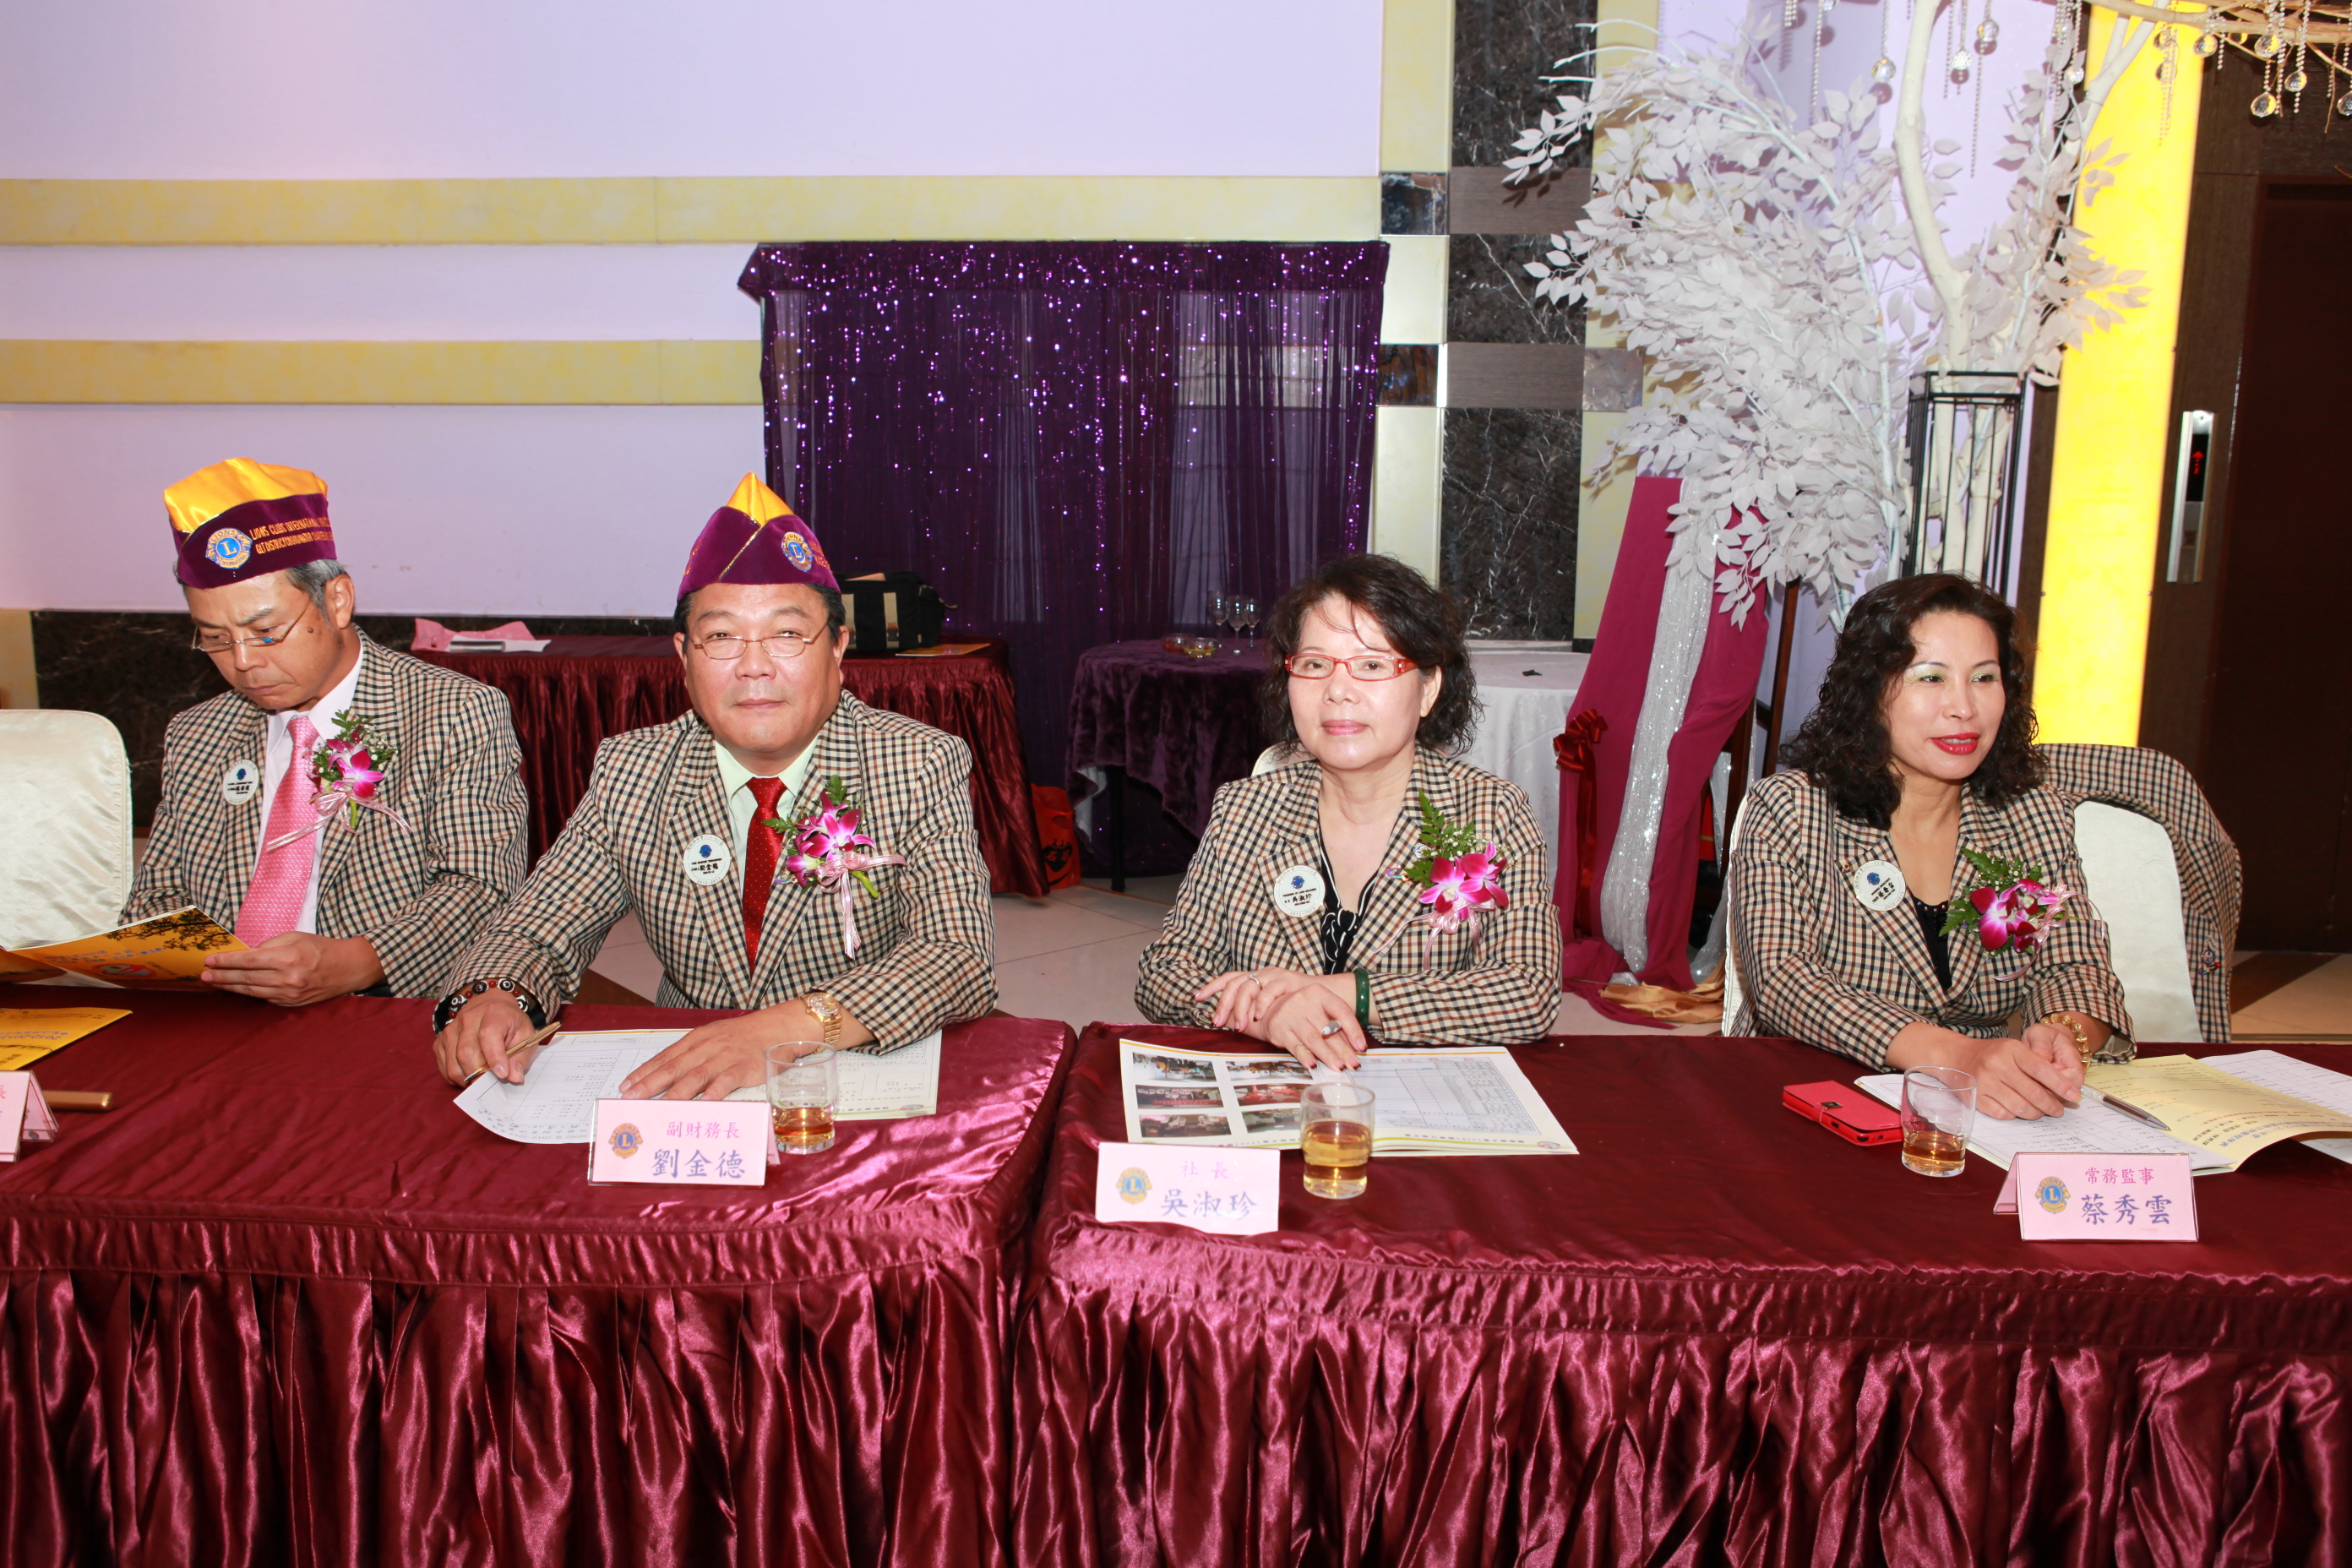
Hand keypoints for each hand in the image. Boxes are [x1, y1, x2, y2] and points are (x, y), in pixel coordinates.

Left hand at [202, 932, 383, 1006]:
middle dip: (222, 977)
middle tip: (204, 976)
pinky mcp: (292, 1003)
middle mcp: (287, 978)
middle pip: (246, 979)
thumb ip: (270, 945)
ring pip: (252, 991)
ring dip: (232, 988)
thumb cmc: (322, 948)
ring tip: (216, 983)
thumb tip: (248, 953)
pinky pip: (266, 998)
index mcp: (287, 958)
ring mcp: (290, 994)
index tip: (209, 961)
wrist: (348, 968)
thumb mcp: (296, 937)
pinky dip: (252, 993)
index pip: (248, 960)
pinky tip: (240, 989)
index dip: (226, 962)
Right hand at [434, 991, 534, 1085]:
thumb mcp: (525, 1035)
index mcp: (493, 1013)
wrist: (490, 1006)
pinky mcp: (440, 1041)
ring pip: (453, 1062)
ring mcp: (451, 1029)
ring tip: (481, 1080)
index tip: (502, 1074)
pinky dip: (456, 1076)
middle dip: (480, 1074)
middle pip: (466, 1052)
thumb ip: (520, 1057)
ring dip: (468, 1077)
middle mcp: (468, 1019)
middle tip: (491, 1083)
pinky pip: (444, 1066)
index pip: (488, 1035)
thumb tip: (514, 1078)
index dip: (494, 1057)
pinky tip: (469, 1074)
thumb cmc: (510, 1023)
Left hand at [619, 1005, 822, 1100]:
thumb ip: (694, 1055)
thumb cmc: (744, 1037)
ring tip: (658, 1107)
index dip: (644, 1072)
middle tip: (630, 1098)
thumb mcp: (715, 1038)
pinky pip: (726, 1082)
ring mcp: (726, 1057)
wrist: (778, 1027)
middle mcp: (708, 1047)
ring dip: (674, 1093)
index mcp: (698, 1039)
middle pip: (674, 1067)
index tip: (626, 1086)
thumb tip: (669, 1076)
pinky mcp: (745, 1067)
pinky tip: (701, 1105)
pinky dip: (713, 1093)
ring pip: (695, 1076)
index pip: (665, 1057)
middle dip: (650, 1084)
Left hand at [1194, 968, 1319, 1031]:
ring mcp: (1273, 975)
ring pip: (1248, 987)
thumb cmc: (1294, 1005)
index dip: (1211, 986)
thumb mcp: (1268, 1007)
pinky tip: (1257, 1016)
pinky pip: (1269, 990)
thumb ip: (1250, 1010)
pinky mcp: (1286, 979)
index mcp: (1254, 978)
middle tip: (1217, 1022)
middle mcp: (1261, 973)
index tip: (1196, 997)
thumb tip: (1227, 1022)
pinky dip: (1261, 1004)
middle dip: (1223, 1004)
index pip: (1228, 978)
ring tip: (1239, 1026)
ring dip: (1240, 1008)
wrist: (1325, 997)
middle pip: (1234, 983)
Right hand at [1254, 976, 1365, 1070]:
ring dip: (1327, 1055)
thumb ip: (1337, 1024)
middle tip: (1353, 1064)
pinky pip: (1295, 1045)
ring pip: (1313, 1039)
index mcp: (1319, 993)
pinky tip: (1313, 1065)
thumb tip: (1355, 1047)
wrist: (1270, 1009)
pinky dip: (1305, 1057)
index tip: (1361, 1047)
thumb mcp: (1320, 1008)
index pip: (1341, 1010)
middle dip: (1343, 1049)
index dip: (1353, 1029)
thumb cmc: (1303, 1010)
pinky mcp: (1278, 1029)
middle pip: (1328, 1029)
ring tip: (1339, 1067)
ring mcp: (1290, 1014)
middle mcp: (1304, 1001)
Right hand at [1888, 1022, 2082, 1120]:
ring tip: (2041, 1112)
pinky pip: (2004, 1114)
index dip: (2061, 1085)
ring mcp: (1984, 1082)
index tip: (2075, 1096)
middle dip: (2052, 1105)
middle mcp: (1997, 1064)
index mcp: (2011, 1049)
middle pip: (2034, 1093)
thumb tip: (2063, 1088)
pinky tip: (2018, 1110)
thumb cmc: (1991, 1054)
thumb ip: (2036, 1064)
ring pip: (2021, 1107)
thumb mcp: (2013, 1049)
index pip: (2042, 1069)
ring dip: (2036, 1114)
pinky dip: (2015, 1115)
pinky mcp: (1975, 1098)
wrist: (1954, 1056)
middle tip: (2059, 1110)